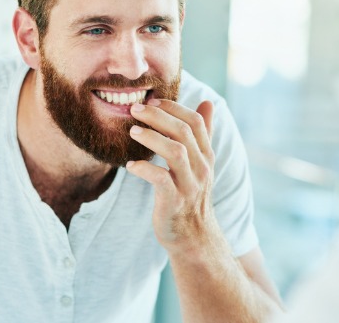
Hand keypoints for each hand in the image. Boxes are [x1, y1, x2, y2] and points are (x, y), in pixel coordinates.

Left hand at [126, 98, 220, 253]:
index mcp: (206, 156)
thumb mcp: (200, 163)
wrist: (193, 237)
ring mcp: (189, 185)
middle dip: (158, 116)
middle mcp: (201, 168)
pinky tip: (130, 165)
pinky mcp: (174, 202)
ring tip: (132, 131)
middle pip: (183, 132)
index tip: (151, 101)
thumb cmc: (190, 195)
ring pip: (175, 152)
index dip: (173, 107)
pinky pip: (160, 180)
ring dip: (151, 138)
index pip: (195, 122)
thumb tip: (208, 102)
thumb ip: (203, 133)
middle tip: (135, 109)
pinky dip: (144, 169)